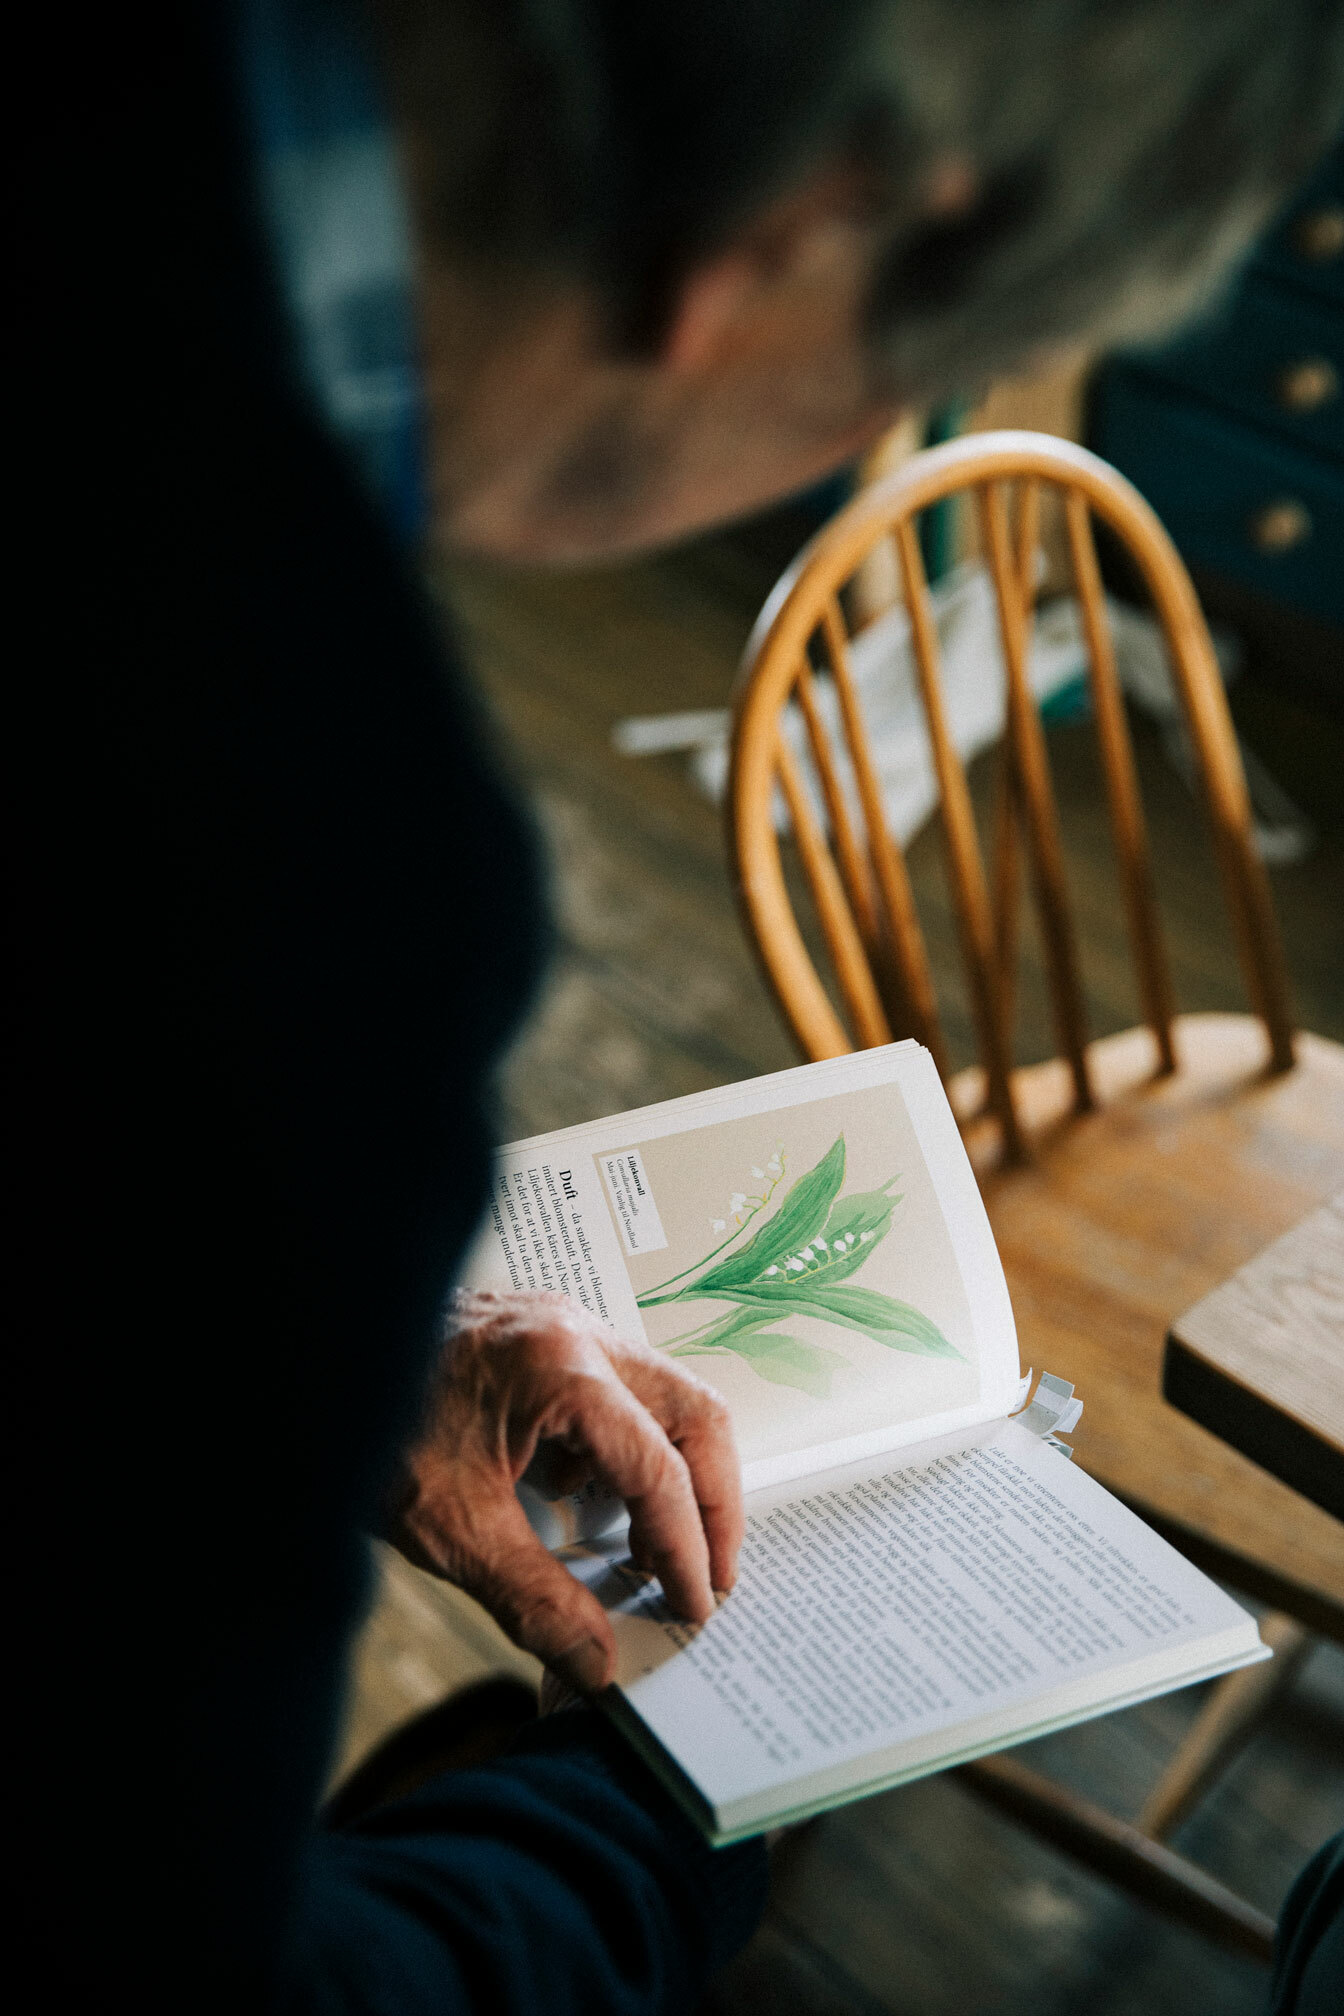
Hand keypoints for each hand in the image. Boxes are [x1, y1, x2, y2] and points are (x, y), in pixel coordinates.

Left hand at [387, 1288, 743, 1693]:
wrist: (304, 1366)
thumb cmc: (363, 1426)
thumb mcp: (448, 1527)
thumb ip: (533, 1597)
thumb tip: (598, 1659)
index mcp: (557, 1367)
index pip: (657, 1466)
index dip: (685, 1547)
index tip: (691, 1606)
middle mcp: (575, 1331)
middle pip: (693, 1413)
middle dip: (711, 1502)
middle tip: (707, 1579)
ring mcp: (564, 1327)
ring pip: (666, 1398)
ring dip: (675, 1476)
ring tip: (654, 1556)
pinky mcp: (547, 1341)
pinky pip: (623, 1394)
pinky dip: (631, 1453)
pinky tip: (596, 1508)